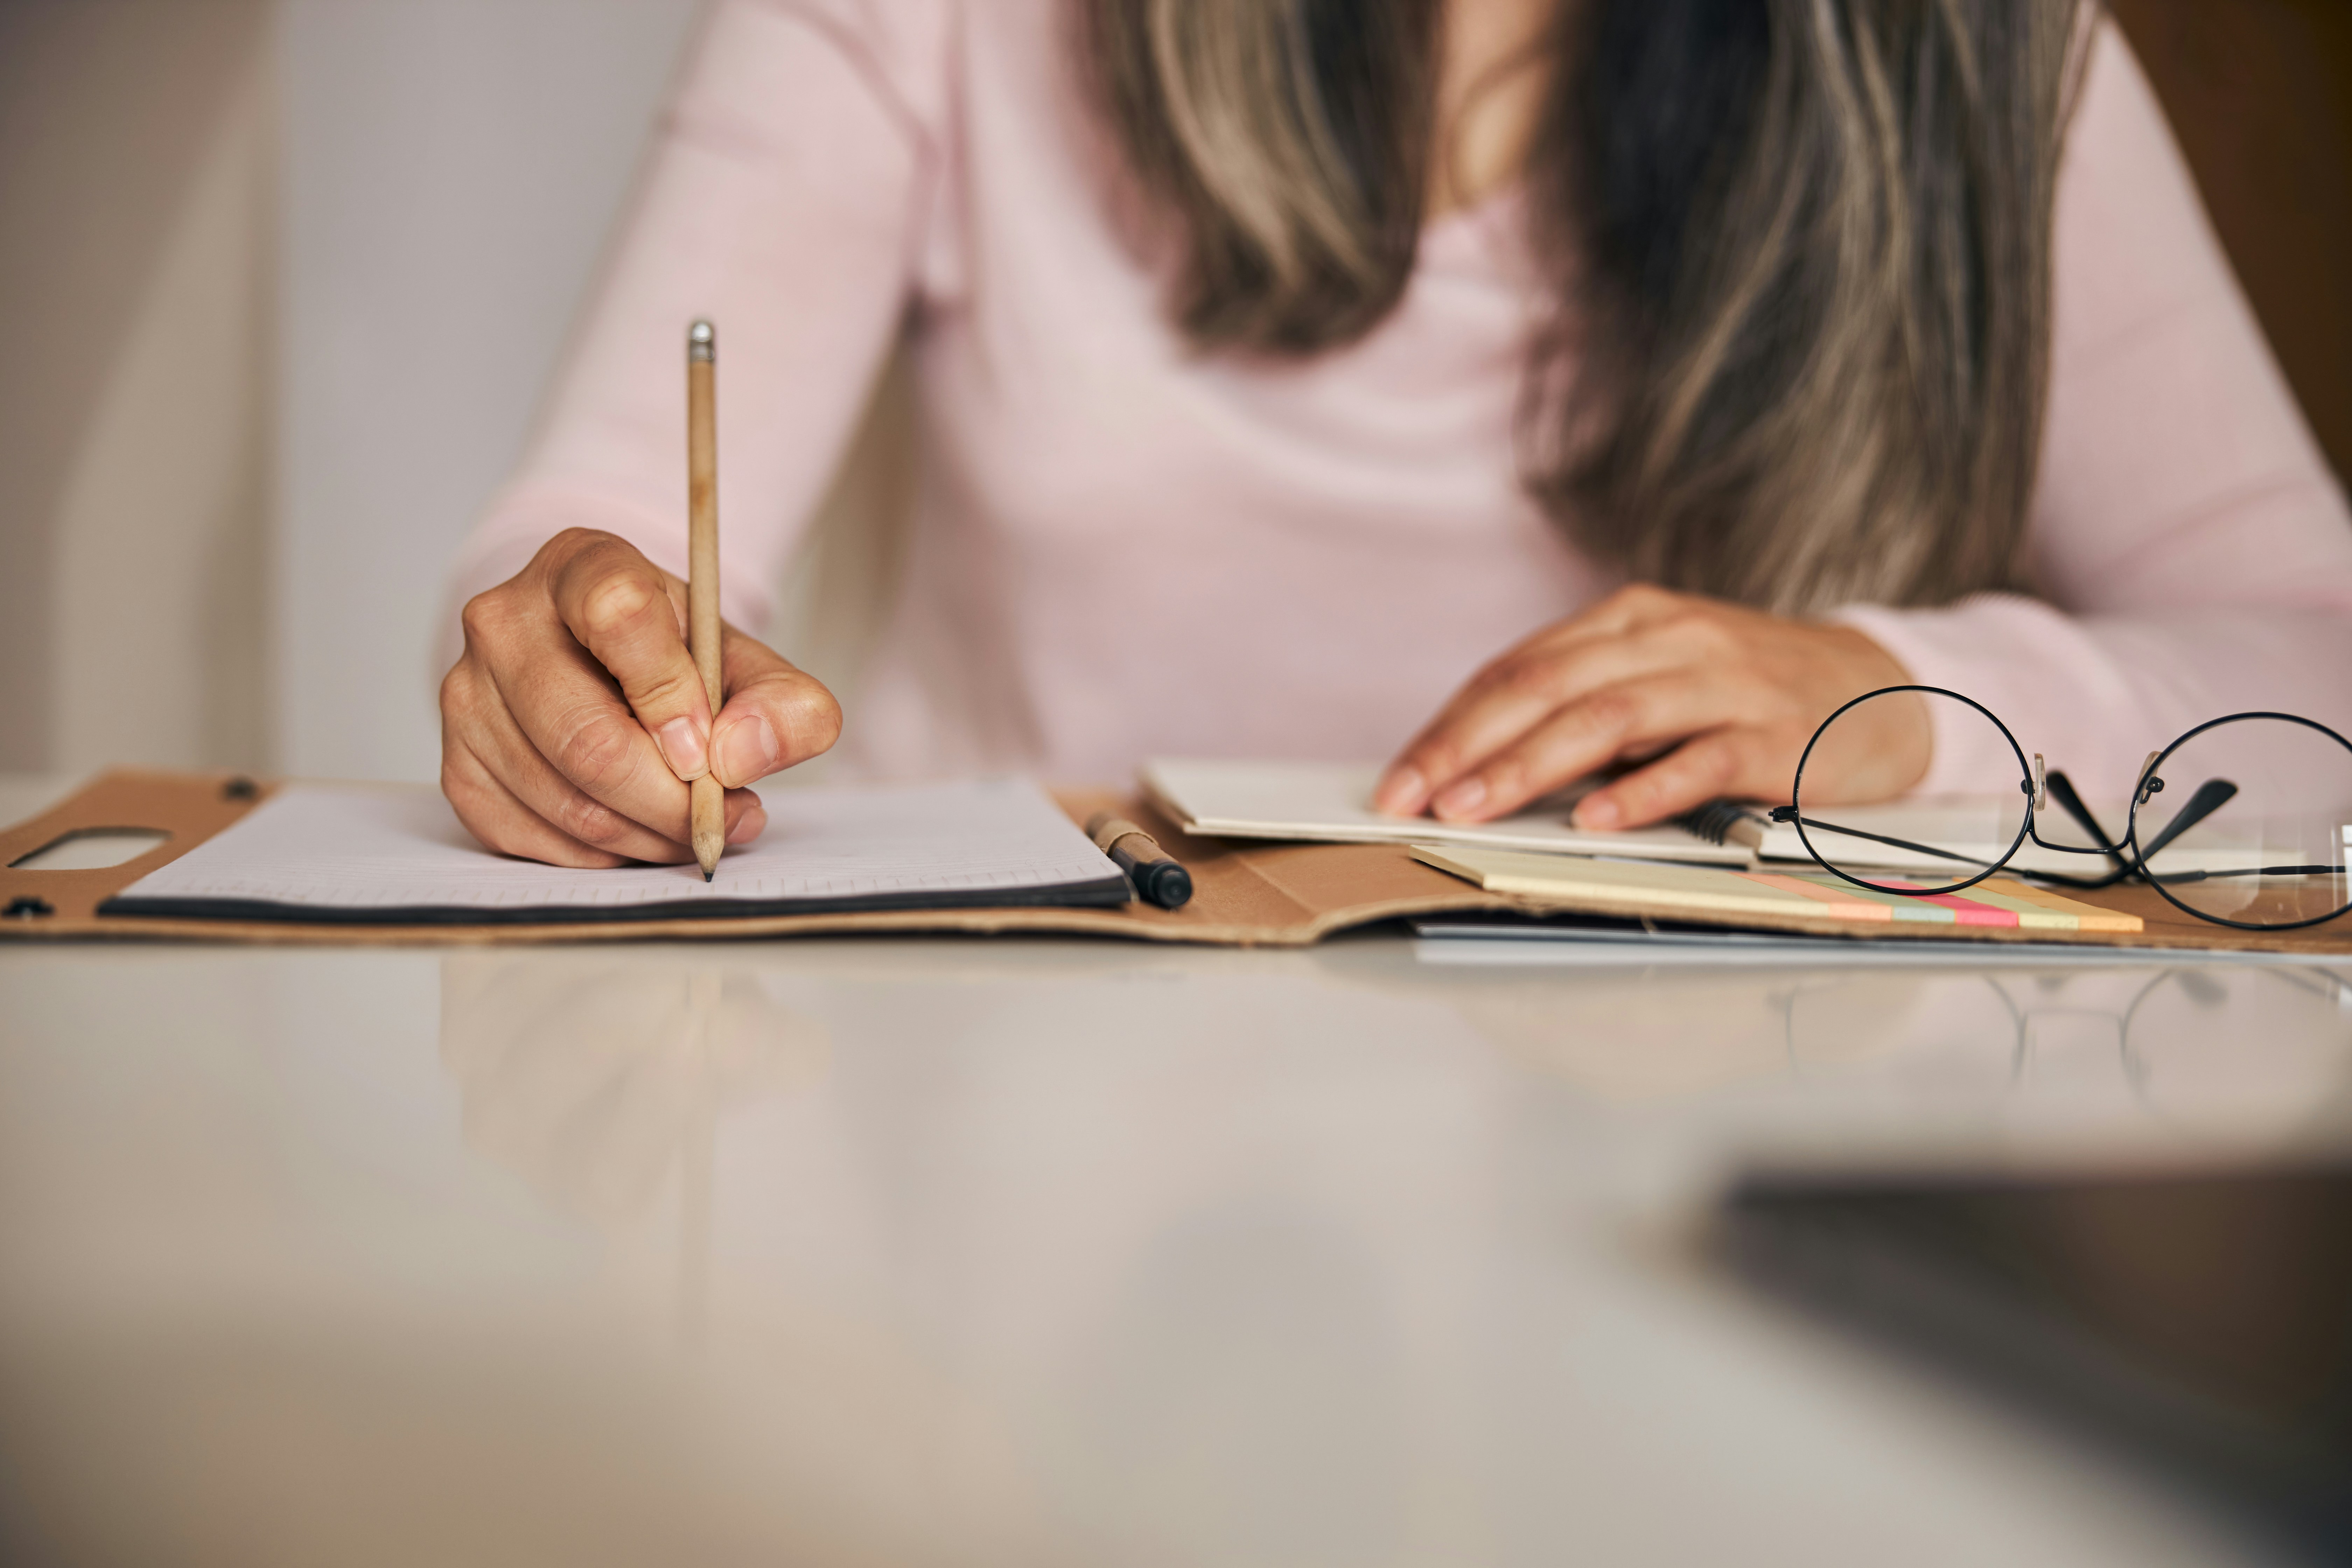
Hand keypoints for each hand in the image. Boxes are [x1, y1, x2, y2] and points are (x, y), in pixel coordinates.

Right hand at [440, 528, 841, 866]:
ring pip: (566, 802)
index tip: (713, 752)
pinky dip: (602, 855)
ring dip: (648, 836)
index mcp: (580, 565)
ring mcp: (468, 694)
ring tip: (695, 824)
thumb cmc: (674, 658)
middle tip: (725, 816)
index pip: (618, 615)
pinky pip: (533, 839)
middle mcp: (504, 620)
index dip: (674, 697)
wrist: (605, 667)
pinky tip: (638, 833)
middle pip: (588, 738)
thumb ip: (783, 702)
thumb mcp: (746, 662)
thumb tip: (743, 756)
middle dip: (673, 802)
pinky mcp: (458, 765)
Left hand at [1374, 583, 1926, 829]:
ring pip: (1608, 717)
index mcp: (1630, 619)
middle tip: (1414, 797)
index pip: (1518, 668)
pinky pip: (1699, 760)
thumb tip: (1480, 765)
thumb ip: (1582, 707)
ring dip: (1531, 766)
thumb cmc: (1750, 694)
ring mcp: (1726, 682)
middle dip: (1469, 746)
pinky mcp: (1776, 734)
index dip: (1451, 725)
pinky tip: (1595, 820)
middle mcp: (1671, 639)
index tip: (1400, 778)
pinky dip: (1643, 791)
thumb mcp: (1658, 680)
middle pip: (1548, 686)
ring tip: (1476, 808)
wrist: (1885, 690)